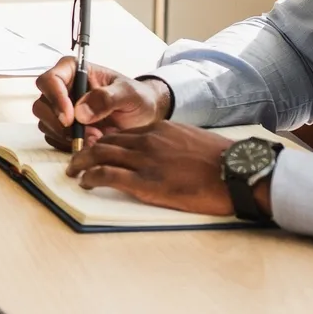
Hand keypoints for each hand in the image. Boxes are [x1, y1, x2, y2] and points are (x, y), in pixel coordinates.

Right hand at [32, 56, 171, 149]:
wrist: (144, 117)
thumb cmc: (137, 98)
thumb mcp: (128, 94)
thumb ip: (106, 98)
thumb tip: (80, 112)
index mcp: (74, 71)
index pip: (50, 80)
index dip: (55, 99)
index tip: (69, 118)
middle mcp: (63, 89)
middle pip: (41, 104)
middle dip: (57, 122)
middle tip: (80, 134)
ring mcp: (60, 109)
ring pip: (45, 123)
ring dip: (66, 135)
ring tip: (94, 136)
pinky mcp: (63, 128)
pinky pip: (54, 138)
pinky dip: (69, 144)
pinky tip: (90, 141)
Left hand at [65, 122, 245, 216]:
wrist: (239, 172)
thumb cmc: (223, 161)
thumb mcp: (194, 142)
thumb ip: (173, 144)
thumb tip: (166, 154)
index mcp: (160, 130)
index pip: (123, 133)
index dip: (104, 141)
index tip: (95, 149)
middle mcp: (148, 141)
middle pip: (106, 141)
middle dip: (85, 150)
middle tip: (76, 159)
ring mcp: (145, 161)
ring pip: (100, 155)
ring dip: (81, 163)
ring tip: (73, 171)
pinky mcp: (147, 183)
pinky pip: (108, 176)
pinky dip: (91, 178)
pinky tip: (85, 183)